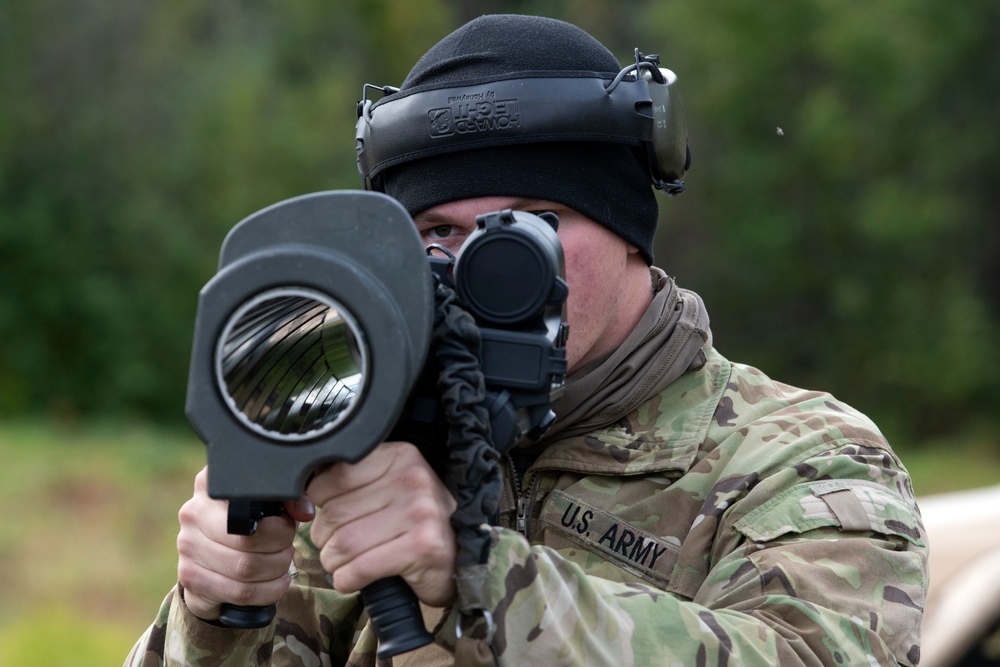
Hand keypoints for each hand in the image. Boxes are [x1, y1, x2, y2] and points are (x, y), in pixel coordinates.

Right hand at [176, 467, 315, 620]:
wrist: (212, 558)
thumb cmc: (248, 525)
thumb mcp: (270, 505)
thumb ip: (290, 500)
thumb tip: (304, 511)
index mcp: (214, 485)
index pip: (250, 503)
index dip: (278, 522)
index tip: (287, 525)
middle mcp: (194, 511)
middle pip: (249, 540)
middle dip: (280, 549)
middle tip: (287, 549)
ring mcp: (187, 545)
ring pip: (246, 569)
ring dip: (275, 571)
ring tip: (281, 566)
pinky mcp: (189, 576)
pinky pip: (239, 592)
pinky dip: (266, 592)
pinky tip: (273, 583)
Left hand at [308, 441, 457, 606]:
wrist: (458, 558)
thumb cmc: (413, 523)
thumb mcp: (387, 487)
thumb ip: (348, 483)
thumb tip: (299, 499)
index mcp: (400, 456)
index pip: (332, 477)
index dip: (319, 503)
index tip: (332, 516)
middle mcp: (413, 479)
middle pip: (334, 514)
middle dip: (325, 539)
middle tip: (338, 546)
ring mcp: (421, 512)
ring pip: (342, 544)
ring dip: (334, 563)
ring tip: (347, 563)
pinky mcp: (422, 547)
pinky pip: (359, 569)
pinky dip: (347, 580)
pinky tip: (356, 578)